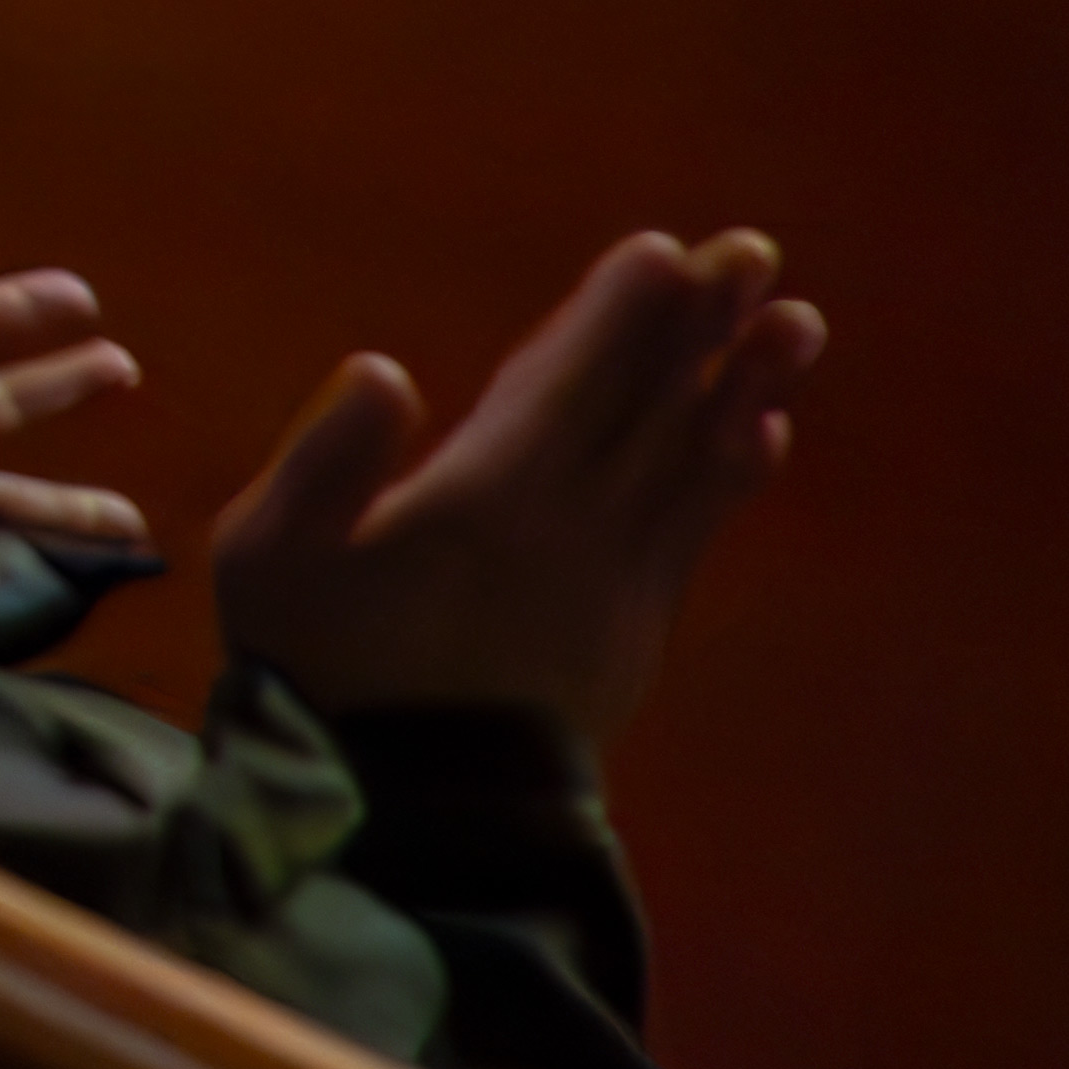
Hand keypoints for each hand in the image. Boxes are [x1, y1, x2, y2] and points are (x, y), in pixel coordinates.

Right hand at [208, 230, 817, 744]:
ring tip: (798, 323)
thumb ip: (325, 459)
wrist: (413, 816)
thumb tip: (383, 369)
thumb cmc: (318, 669)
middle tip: (753, 252)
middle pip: (646, 411)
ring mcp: (614, 584)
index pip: (565, 389)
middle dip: (699, 327)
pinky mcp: (634, 629)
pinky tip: (763, 431)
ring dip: (743, 386)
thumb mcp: (271, 560)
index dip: (615, 319)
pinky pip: (696, 530)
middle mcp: (569, 533)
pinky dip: (732, 474)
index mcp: (481, 505)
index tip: (664, 252)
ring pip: (691, 464)